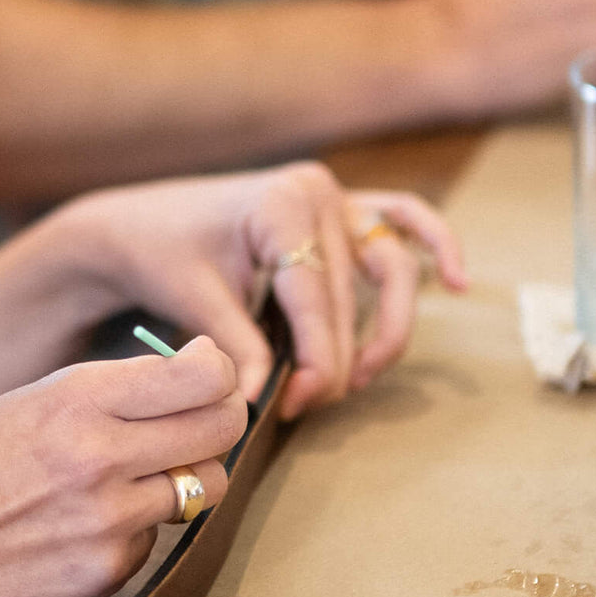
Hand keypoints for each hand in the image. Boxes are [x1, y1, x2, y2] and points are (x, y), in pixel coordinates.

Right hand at [0, 338, 244, 596]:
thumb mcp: (28, 402)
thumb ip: (107, 392)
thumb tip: (189, 380)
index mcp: (77, 398)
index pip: (203, 377)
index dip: (218, 371)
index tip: (205, 371)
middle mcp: (101, 456)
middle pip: (220, 431)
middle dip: (220, 420)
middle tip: (196, 419)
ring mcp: (108, 520)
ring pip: (201, 488)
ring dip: (182, 476)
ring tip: (133, 473)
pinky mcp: (107, 572)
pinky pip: (154, 538)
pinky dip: (135, 527)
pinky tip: (84, 523)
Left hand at [51, 162, 466, 420]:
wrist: (138, 224)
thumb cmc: (162, 252)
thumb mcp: (194, 300)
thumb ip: (238, 347)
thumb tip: (261, 402)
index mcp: (281, 203)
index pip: (315, 298)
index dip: (316, 359)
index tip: (296, 404)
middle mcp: (318, 192)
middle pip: (351, 294)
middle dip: (336, 357)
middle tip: (306, 405)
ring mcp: (336, 196)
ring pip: (390, 269)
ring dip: (385, 329)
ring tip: (359, 376)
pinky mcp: (341, 208)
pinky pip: (403, 219)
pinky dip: (435, 245)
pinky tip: (457, 282)